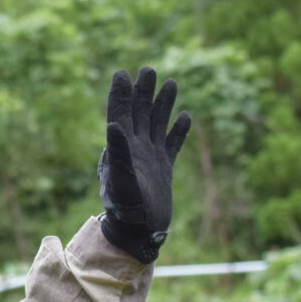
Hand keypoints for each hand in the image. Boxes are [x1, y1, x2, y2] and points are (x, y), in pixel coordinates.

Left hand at [97, 67, 191, 262]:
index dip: (120, 94)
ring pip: (157, 124)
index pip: (120, 113)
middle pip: (140, 113)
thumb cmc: (127, 208)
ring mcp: (151, 157)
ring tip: (170, 83)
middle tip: (148, 70)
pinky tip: (186, 116)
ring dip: (163, 104)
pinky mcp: (164, 169)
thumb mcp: (120, 179)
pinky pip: (173, 144)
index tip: (122, 73)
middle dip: (144, 92)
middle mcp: (136, 148)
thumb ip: (118, 152)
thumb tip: (114, 124)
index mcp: (122, 147)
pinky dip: (179, 131)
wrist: (140, 231)